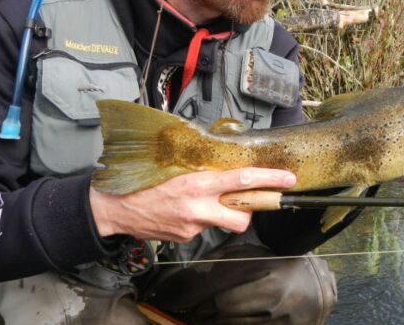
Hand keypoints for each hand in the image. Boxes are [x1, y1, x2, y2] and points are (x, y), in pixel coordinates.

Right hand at [89, 168, 295, 242]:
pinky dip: (200, 220)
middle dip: (251, 211)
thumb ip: (204, 168)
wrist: (116, 207)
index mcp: (198, 184)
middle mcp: (198, 207)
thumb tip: (228, 165)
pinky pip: (204, 229)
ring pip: (224, 224)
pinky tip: (183, 212)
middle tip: (252, 201)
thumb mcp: (177, 166)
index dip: (269, 179)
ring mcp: (193, 226)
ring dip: (224, 215)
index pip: (242, 180)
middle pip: (242, 217)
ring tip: (207, 204)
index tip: (288, 178)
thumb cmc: (145, 180)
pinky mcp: (185, 238)